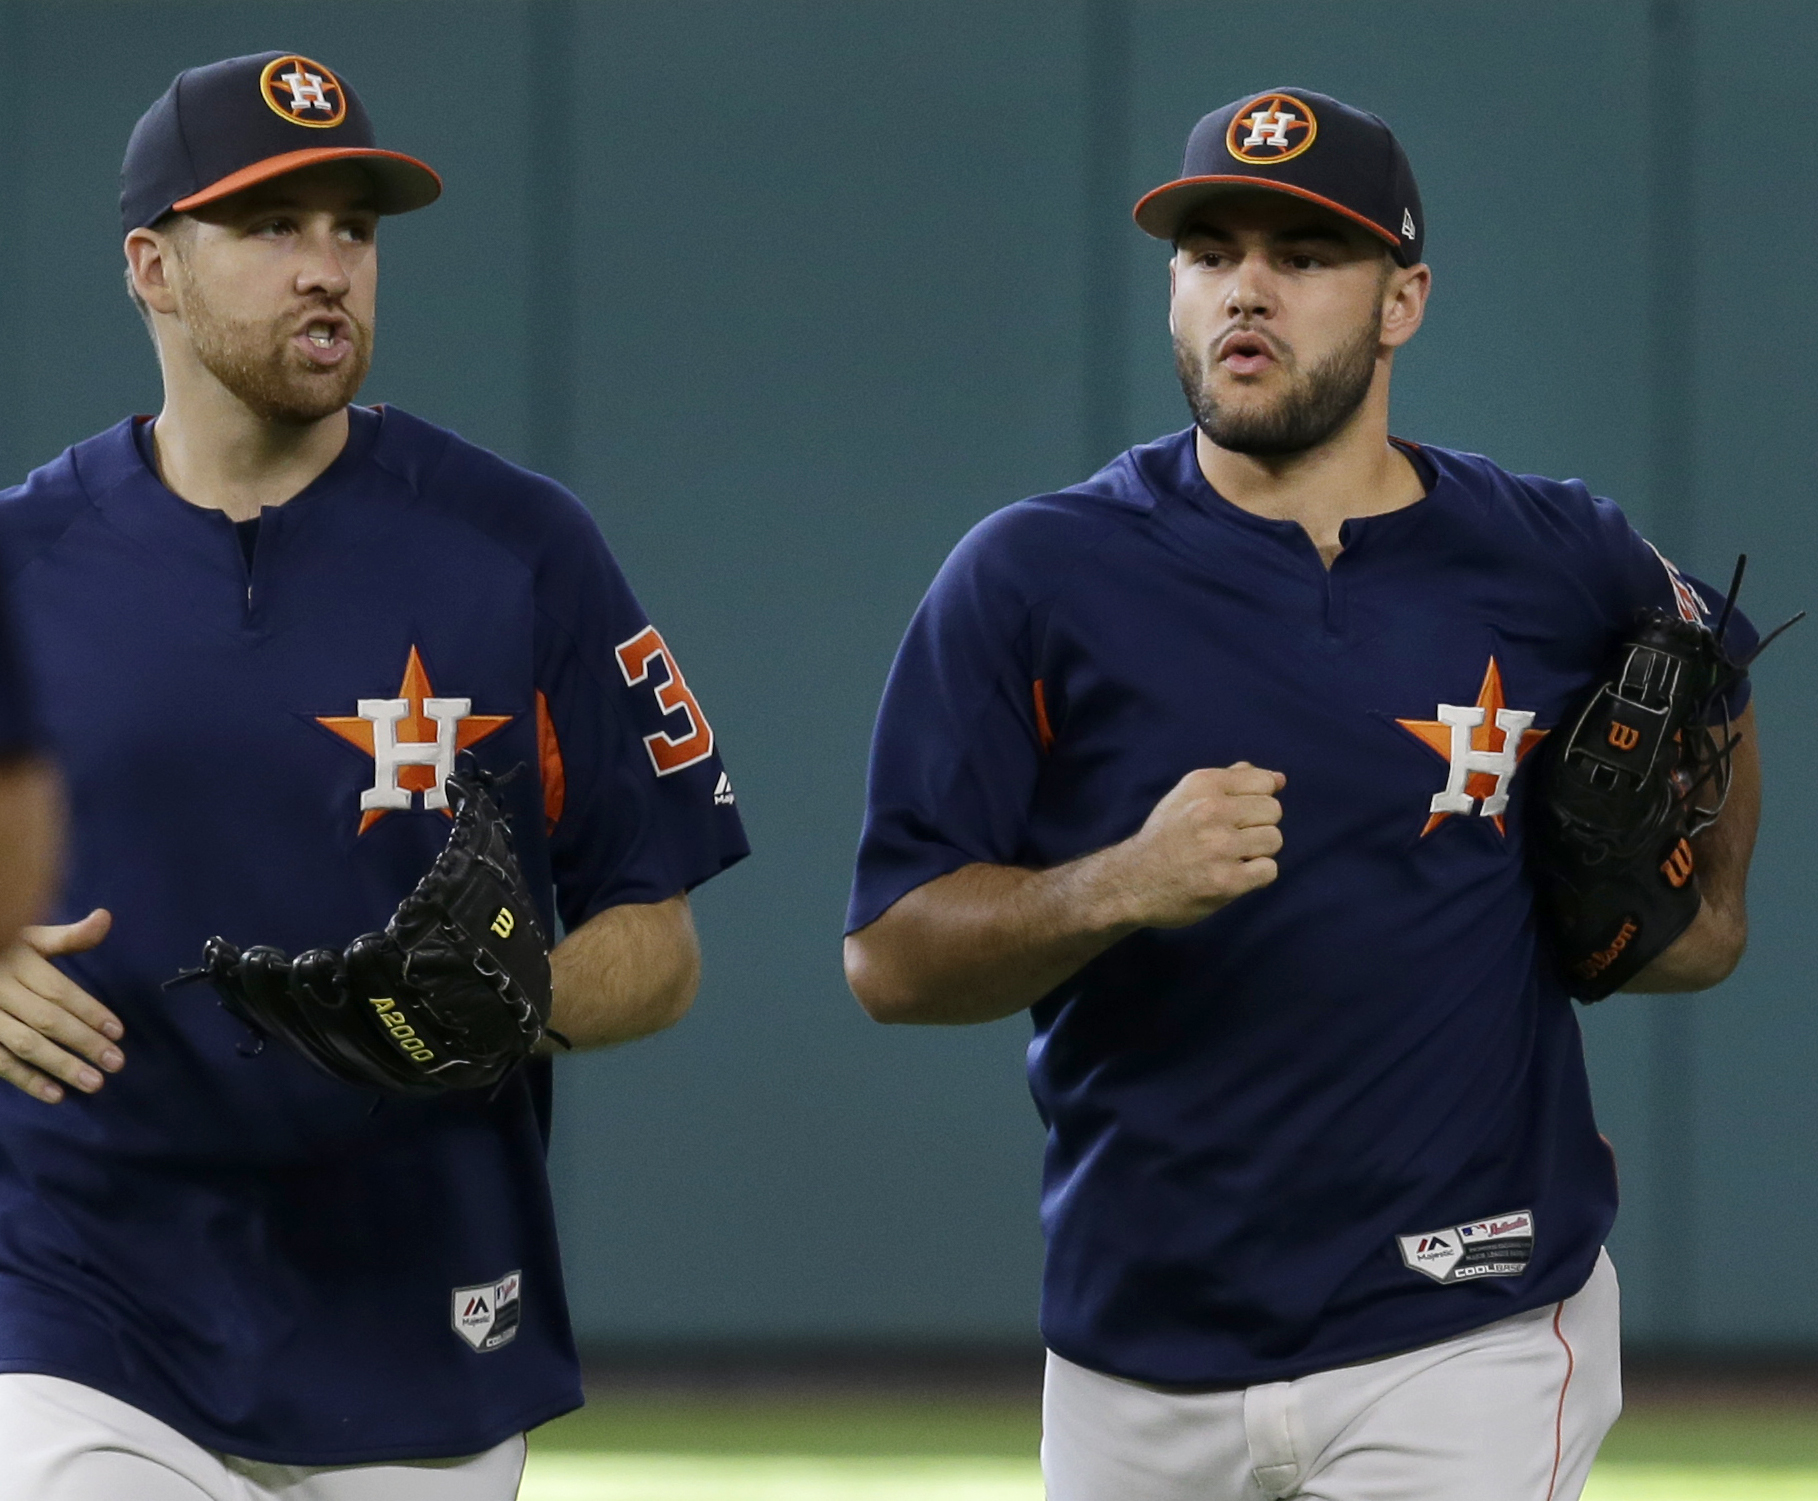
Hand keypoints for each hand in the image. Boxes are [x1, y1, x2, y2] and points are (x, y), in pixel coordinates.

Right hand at [0, 909, 122, 1103]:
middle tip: (116, 1063)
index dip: (89, 1011)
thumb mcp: (27, 937)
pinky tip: (55, 1094)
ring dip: (60, 1065)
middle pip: (46, 1020)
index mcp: (17, 963)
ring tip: (94, 1083)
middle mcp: (0, 990)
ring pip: (24, 1044)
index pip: (58, 991)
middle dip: (84, 1042)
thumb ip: (67, 937)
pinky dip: (27, 1080)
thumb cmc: (0, 949)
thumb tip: (105, 918)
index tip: (118, 1032)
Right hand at [1101, 763, 1284, 928]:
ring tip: (1230, 858)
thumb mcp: (1188, 796)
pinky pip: (1269, 870)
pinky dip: (1256, 876)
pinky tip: (1233, 875)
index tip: (1236, 815)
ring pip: (1274, 840)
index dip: (1257, 800)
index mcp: (1203, 784)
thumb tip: (1279, 778)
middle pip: (1274, 811)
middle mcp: (1210, 811)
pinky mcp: (1226, 881)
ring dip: (1257, 852)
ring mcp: (1219, 847)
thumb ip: (1233, 781)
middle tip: (1230, 839)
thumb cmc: (1167, 836)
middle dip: (1258, 826)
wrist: (1132, 881)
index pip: (1266, 782)